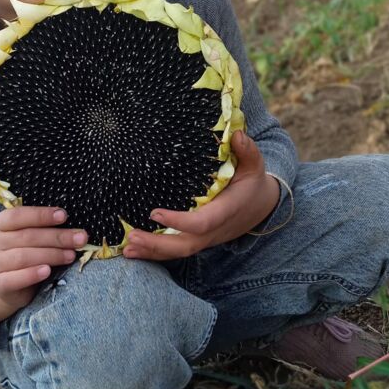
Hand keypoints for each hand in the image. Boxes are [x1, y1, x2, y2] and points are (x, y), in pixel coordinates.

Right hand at [0, 206, 87, 324]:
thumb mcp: (26, 235)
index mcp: (0, 224)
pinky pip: (15, 279)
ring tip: (71, 255)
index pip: (18, 216)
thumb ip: (42, 228)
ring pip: (24, 257)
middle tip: (80, 238)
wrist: (3, 284)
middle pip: (27, 237)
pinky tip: (47, 271)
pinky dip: (32, 274)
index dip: (41, 215)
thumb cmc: (21, 251)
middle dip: (57, 237)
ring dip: (51, 255)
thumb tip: (74, 227)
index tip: (63, 216)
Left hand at [123, 130, 279, 260]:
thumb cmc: (253, 182)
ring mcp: (206, 238)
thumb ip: (246, 150)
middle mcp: (215, 229)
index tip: (155, 212)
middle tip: (132, 237)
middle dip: (158, 245)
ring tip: (127, 249)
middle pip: (185, 245)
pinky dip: (155, 253)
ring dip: (152, 252)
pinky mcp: (199, 239)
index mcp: (226, 210)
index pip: (202, 222)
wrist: (261, 207)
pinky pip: (177, 250)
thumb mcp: (254, 164)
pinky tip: (134, 251)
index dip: (179, 221)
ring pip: (179, 252)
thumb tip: (235, 134)